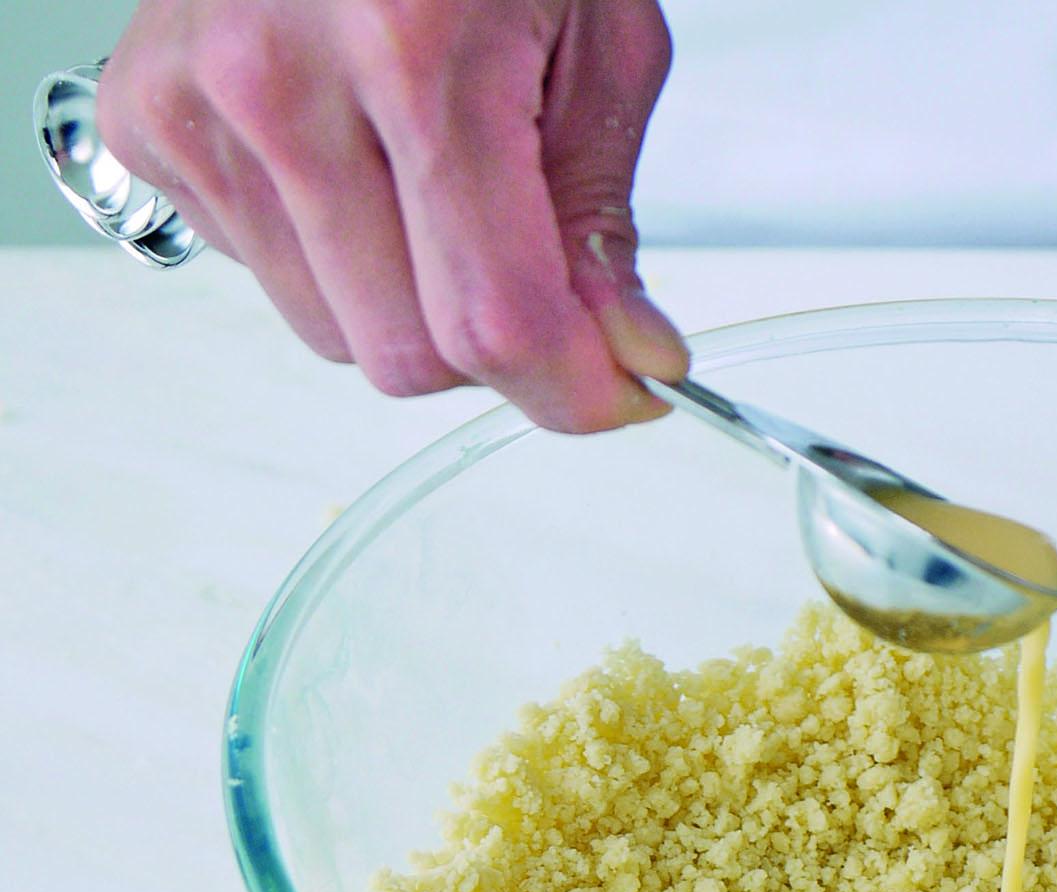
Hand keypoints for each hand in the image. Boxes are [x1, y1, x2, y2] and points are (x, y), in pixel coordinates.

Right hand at [98, 0, 685, 432]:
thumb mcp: (601, 42)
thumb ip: (600, 221)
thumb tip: (624, 359)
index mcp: (412, 53)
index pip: (491, 320)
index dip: (571, 389)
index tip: (620, 393)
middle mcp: (277, 82)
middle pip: (405, 355)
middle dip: (490, 346)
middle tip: (527, 262)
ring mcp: (193, 104)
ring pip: (332, 335)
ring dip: (405, 302)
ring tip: (428, 178)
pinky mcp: (142, 121)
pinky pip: (263, 276)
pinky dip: (328, 252)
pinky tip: (352, 154)